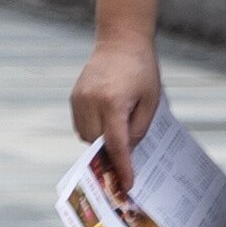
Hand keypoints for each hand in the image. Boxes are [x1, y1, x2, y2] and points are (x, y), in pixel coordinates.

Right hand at [69, 34, 162, 172]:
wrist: (121, 41)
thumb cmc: (142, 70)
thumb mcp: (151, 101)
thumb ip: (139, 129)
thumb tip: (127, 152)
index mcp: (113, 103)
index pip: (116, 145)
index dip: (122, 167)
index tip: (127, 185)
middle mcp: (91, 102)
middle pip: (97, 143)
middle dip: (110, 155)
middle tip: (126, 166)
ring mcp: (79, 98)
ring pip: (85, 136)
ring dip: (99, 143)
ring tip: (117, 138)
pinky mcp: (74, 96)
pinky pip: (80, 124)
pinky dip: (92, 131)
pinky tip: (106, 125)